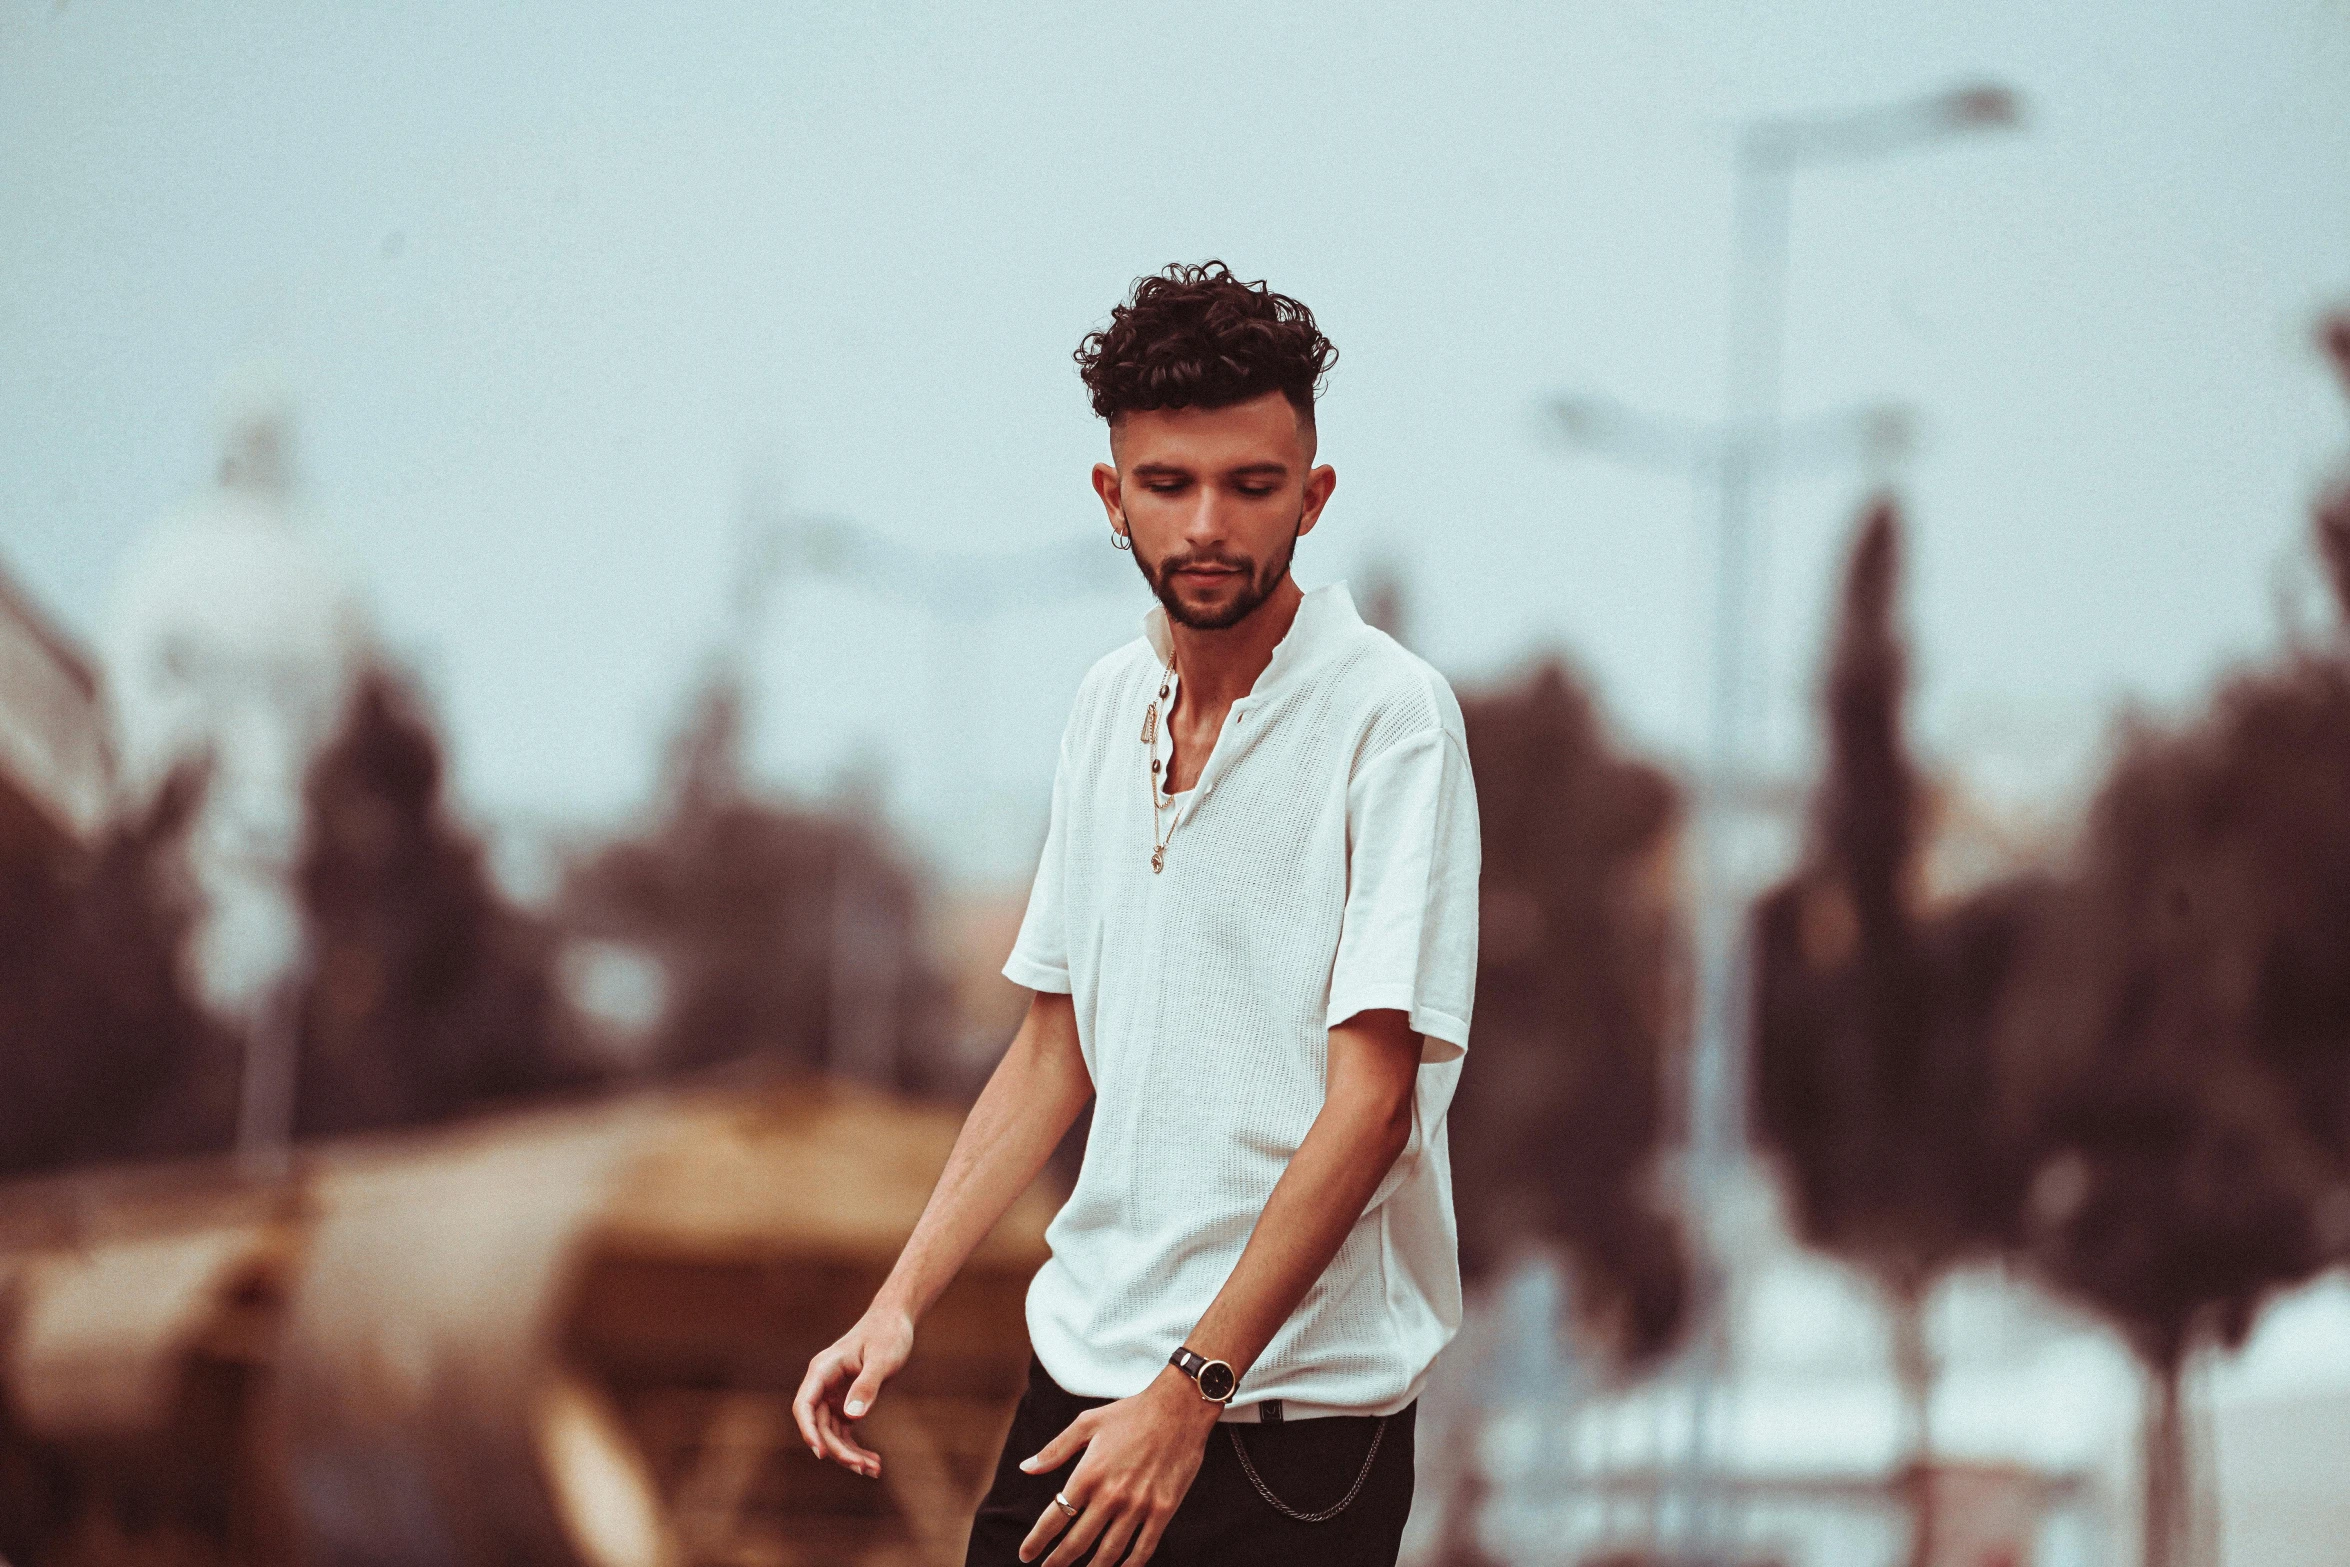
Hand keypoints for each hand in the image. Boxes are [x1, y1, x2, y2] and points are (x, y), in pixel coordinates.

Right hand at [791, 1303, 914, 1478]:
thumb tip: (853, 1416)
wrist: (896, 1321)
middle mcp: (823, 1385)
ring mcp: (833, 1396)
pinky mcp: (845, 1403)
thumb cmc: (888, 1334)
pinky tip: (874, 1462)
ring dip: (848, 1454)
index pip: (805, 1406)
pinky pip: (844, 1432)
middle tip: (863, 1468)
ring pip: (832, 1434)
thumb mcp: (882, 1359)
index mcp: (823, 1370)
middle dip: (838, 1450)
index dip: (808, 1431)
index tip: (820, 1453)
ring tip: (874, 1470)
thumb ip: (867, 1385)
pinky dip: (856, 1448)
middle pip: (820, 1426)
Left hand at [1014, 1368, 1220, 1565]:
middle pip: (1078, 1541)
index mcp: (1089, 1473)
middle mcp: (1111, 1494)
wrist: (1179, 1408)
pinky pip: (1143, 1548)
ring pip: (1110, 1552)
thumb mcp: (1087, 1423)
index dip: (1037, 1541)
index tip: (1026, 1554)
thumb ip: (1055, 1449)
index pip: (1055, 1517)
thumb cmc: (1131, 1413)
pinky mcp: (1163, 1510)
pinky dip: (1129, 1565)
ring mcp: (1139, 1505)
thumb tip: (1026, 1468)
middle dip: (1058, 1562)